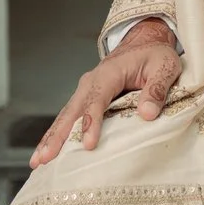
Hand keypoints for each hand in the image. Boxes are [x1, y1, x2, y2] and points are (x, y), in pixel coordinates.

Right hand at [31, 21, 181, 162]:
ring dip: (50, 138)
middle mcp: (90, 82)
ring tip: (38, 162)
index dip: (91, 122)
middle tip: (45, 158)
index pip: (97, 99)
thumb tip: (147, 114)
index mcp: (109, 73)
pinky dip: (56, 135)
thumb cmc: (155, 55)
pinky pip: (68, 118)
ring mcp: (85, 91)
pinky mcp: (85, 100)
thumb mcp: (165, 66)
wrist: (144, 43)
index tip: (89, 145)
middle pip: (71, 110)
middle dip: (57, 135)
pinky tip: (46, 153)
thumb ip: (157, 89)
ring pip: (64, 116)